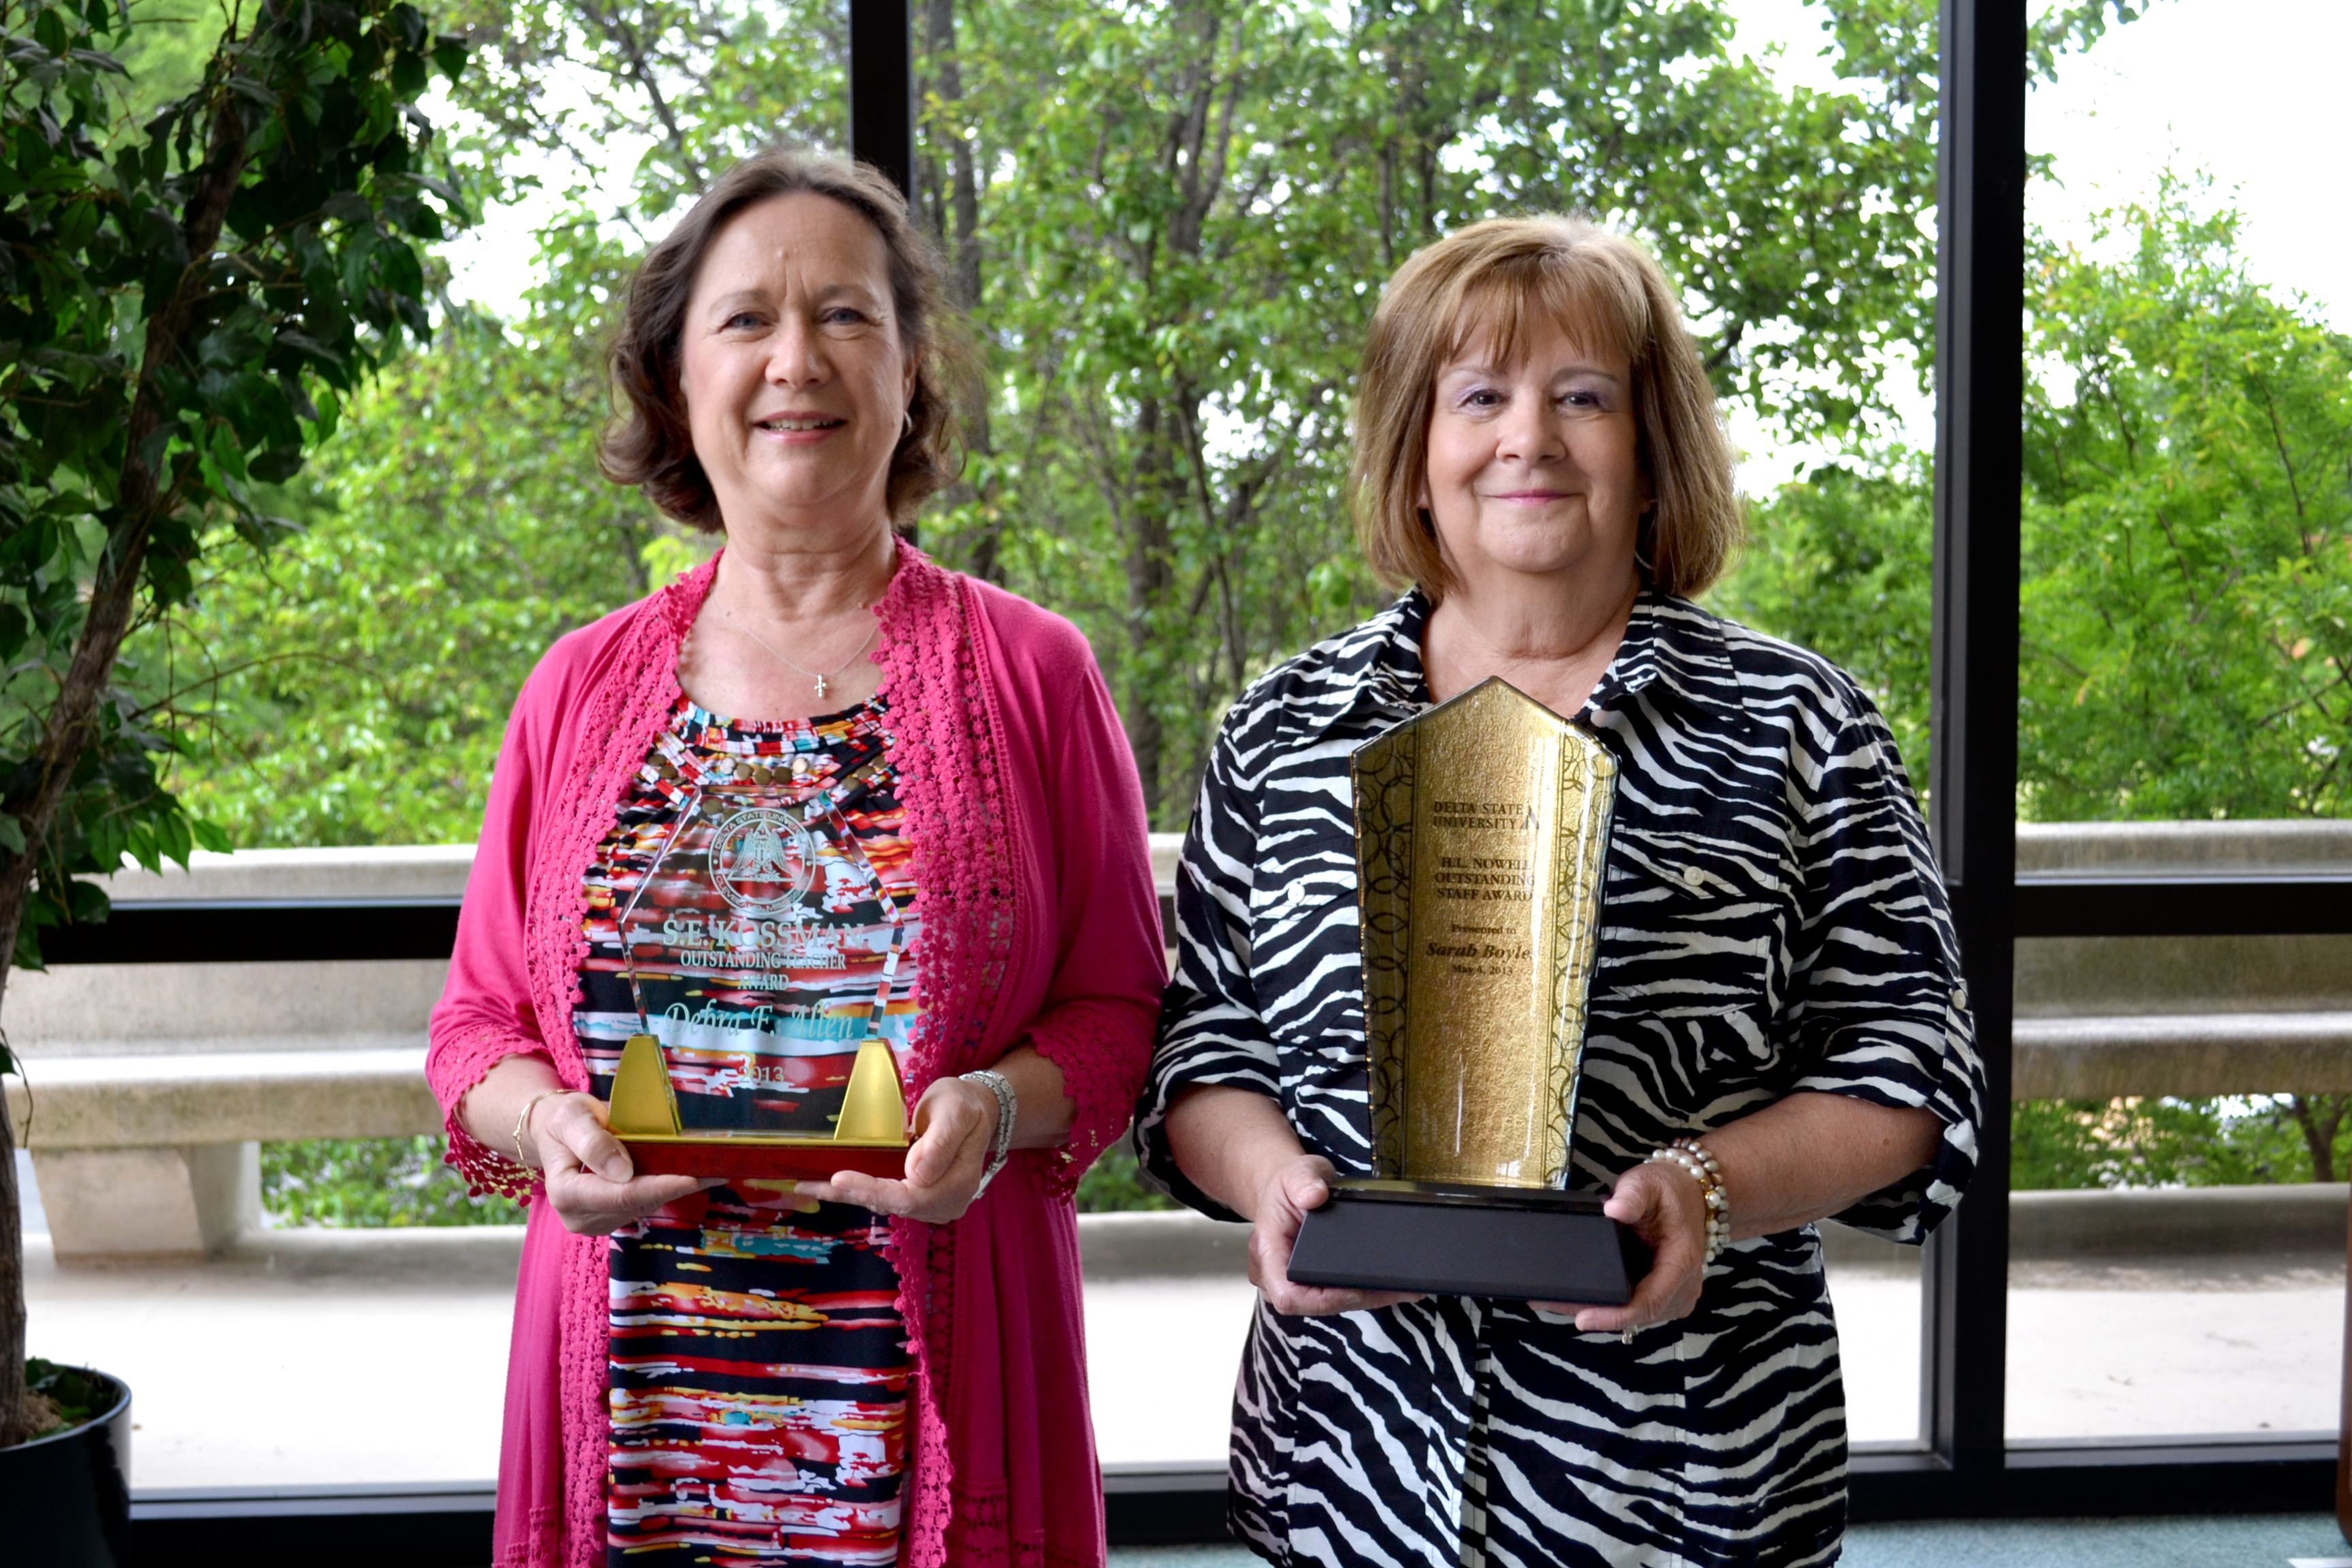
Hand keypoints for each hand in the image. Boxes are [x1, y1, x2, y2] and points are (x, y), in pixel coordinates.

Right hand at [532, 1091, 717, 1235]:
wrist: (556, 1133)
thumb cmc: (563, 1120)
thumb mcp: (572, 1119)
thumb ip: (594, 1143)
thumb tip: (622, 1171)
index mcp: (566, 1194)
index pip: (620, 1195)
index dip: (658, 1187)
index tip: (693, 1178)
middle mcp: (580, 1217)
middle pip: (637, 1202)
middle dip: (677, 1186)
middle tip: (719, 1167)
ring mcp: (597, 1220)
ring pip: (645, 1204)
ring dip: (677, 1187)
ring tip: (712, 1166)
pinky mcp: (612, 1217)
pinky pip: (645, 1202)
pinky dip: (667, 1186)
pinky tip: (690, 1171)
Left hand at [792, 1075, 997, 1224]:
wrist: (975, 1109)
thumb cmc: (964, 1104)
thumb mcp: (956, 1111)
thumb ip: (940, 1142)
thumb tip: (916, 1173)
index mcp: (958, 1184)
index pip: (909, 1197)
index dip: (873, 1189)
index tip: (839, 1177)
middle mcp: (945, 1202)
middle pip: (892, 1204)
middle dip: (851, 1194)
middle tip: (809, 1184)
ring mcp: (932, 1204)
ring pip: (884, 1203)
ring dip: (847, 1195)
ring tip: (807, 1186)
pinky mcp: (918, 1198)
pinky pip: (885, 1197)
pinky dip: (856, 1191)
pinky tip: (826, 1188)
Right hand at [1249, 1155, 1422, 1317]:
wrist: (1288, 1190)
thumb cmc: (1288, 1186)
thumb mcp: (1296, 1172)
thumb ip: (1303, 1180)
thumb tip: (1315, 1195)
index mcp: (1267, 1252)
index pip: (1287, 1295)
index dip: (1321, 1301)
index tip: (1353, 1289)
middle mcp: (1277, 1274)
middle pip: (1316, 1305)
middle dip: (1357, 1299)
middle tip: (1394, 1289)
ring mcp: (1295, 1282)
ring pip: (1331, 1304)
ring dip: (1366, 1298)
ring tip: (1403, 1289)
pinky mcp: (1313, 1283)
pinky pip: (1336, 1295)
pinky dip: (1363, 1292)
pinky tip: (1390, 1286)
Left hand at [1533, 1159, 1707, 1333]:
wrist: (1691, 1193)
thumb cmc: (1669, 1189)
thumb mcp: (1648, 1182)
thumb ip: (1632, 1195)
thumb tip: (1613, 1210)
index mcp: (1682, 1261)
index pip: (1649, 1302)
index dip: (1615, 1316)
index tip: (1583, 1319)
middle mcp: (1683, 1285)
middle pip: (1638, 1314)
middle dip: (1596, 1314)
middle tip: (1551, 1304)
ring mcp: (1675, 1293)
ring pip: (1635, 1316)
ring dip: (1600, 1312)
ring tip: (1557, 1301)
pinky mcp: (1664, 1293)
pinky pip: (1636, 1306)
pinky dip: (1610, 1305)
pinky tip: (1581, 1297)